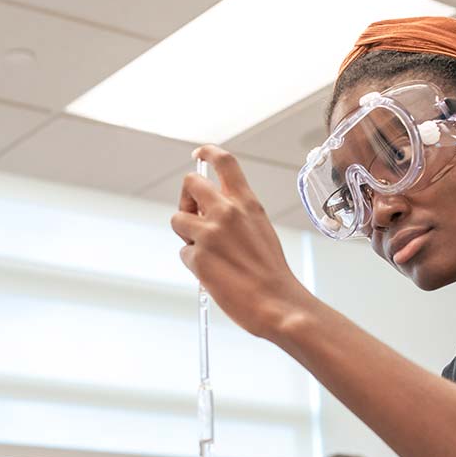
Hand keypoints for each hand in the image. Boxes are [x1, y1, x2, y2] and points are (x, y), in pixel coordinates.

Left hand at [170, 145, 314, 338]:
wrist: (278, 303)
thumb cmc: (271, 273)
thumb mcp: (260, 229)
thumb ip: (237, 214)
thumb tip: (211, 211)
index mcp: (247, 203)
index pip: (224, 162)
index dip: (207, 153)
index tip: (198, 154)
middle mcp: (227, 212)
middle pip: (189, 183)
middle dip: (185, 197)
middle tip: (192, 214)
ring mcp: (210, 233)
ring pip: (177, 219)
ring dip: (186, 234)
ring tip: (207, 252)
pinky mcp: (197, 256)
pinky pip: (183, 252)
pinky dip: (194, 263)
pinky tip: (214, 274)